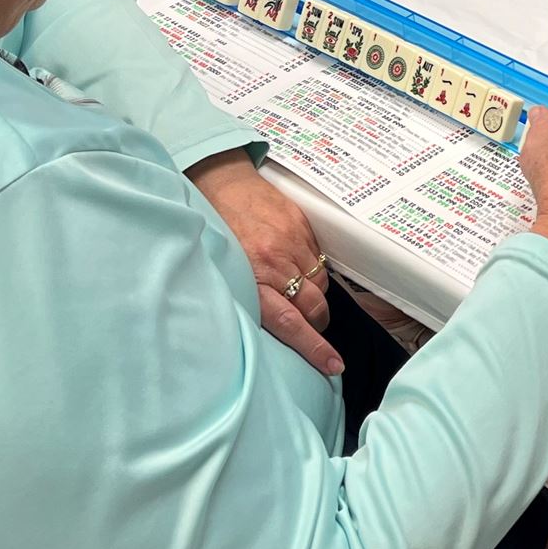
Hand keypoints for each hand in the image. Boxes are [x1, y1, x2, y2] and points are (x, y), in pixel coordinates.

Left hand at [190, 151, 341, 375]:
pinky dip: (312, 270)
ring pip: (319, 285)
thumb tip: (274, 325)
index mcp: (252, 279)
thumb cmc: (215, 230)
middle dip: (317, 323)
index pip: (290, 323)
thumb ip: (250, 298)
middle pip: (314, 306)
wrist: (221, 183)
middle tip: (311, 328)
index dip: (314, 348)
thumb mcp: (224, 272)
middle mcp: (275, 263)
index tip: (331, 365)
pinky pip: (319, 260)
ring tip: (296, 291)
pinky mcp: (302, 226)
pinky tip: (295, 265)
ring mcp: (292, 243)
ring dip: (313, 295)